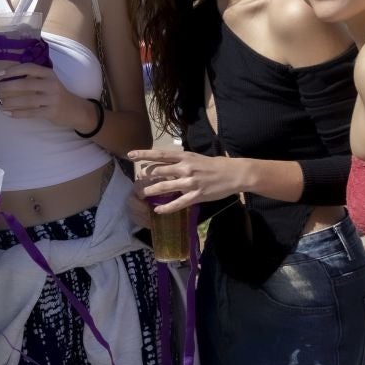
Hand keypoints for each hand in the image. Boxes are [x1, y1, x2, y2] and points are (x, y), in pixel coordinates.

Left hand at [0, 62, 95, 131]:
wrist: (76, 109)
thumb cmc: (56, 94)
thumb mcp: (48, 82)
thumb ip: (33, 79)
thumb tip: (6, 80)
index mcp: (48, 74)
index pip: (29, 68)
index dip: (13, 70)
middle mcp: (51, 84)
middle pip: (25, 84)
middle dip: (7, 87)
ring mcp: (52, 99)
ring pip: (27, 100)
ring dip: (10, 102)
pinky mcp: (52, 112)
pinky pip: (31, 113)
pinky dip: (17, 113)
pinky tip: (7, 113)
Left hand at [127, 148, 244, 213]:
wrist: (234, 173)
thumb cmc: (215, 165)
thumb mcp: (196, 157)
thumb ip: (181, 161)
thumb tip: (165, 164)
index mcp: (185, 157)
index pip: (160, 154)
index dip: (144, 154)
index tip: (130, 155)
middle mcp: (185, 168)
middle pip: (158, 171)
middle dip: (145, 177)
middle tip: (138, 182)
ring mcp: (190, 182)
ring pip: (164, 187)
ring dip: (150, 191)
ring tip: (142, 194)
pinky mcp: (196, 195)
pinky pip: (178, 203)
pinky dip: (166, 208)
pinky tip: (158, 210)